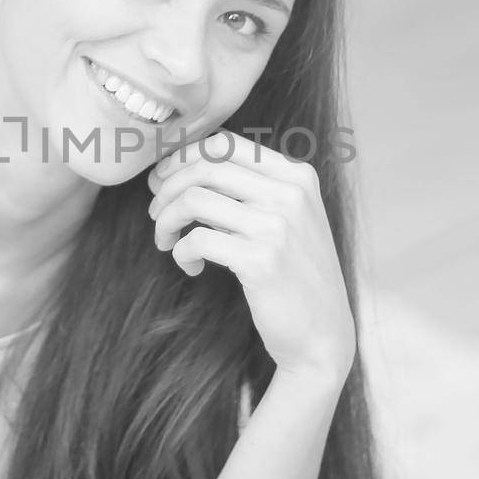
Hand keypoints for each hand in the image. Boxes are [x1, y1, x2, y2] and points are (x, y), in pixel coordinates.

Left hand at [147, 131, 354, 381]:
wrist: (323, 334)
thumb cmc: (295, 274)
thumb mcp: (290, 218)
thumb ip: (254, 188)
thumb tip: (182, 166)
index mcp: (297, 176)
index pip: (224, 144)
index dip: (182, 157)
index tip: (162, 180)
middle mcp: (290, 194)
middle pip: (204, 166)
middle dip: (166, 188)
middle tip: (155, 213)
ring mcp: (278, 226)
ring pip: (194, 199)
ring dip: (166, 220)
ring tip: (166, 240)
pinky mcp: (261, 260)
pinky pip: (196, 239)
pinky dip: (181, 252)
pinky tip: (191, 267)